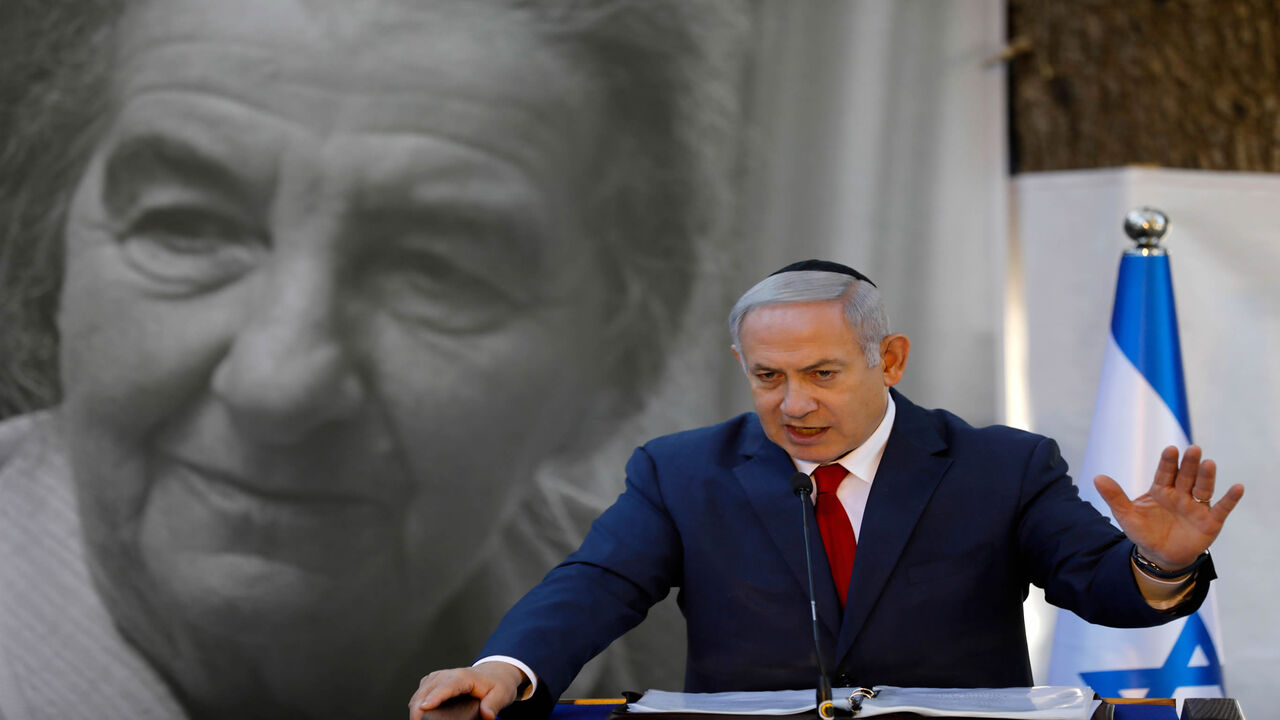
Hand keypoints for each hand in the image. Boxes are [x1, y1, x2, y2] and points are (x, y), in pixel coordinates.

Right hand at [409, 662, 526, 719]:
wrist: (496, 673)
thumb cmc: (497, 683)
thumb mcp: (501, 694)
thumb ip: (493, 705)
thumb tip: (486, 715)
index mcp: (464, 677)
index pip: (445, 686)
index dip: (434, 697)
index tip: (424, 707)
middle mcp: (450, 674)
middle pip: (428, 688)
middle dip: (418, 705)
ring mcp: (441, 676)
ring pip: (422, 688)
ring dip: (416, 703)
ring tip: (416, 719)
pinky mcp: (437, 680)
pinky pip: (422, 688)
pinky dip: (417, 699)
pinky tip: (418, 710)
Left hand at [1095, 445, 1243, 570]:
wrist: (1159, 556)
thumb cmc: (1144, 531)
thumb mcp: (1127, 515)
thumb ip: (1115, 497)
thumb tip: (1097, 478)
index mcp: (1161, 489)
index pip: (1165, 472)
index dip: (1168, 462)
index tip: (1170, 449)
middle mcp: (1181, 494)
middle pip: (1186, 476)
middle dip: (1189, 464)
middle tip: (1193, 449)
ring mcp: (1196, 507)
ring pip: (1203, 488)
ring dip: (1207, 476)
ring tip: (1209, 463)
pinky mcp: (1210, 521)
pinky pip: (1222, 508)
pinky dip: (1230, 499)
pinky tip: (1237, 487)